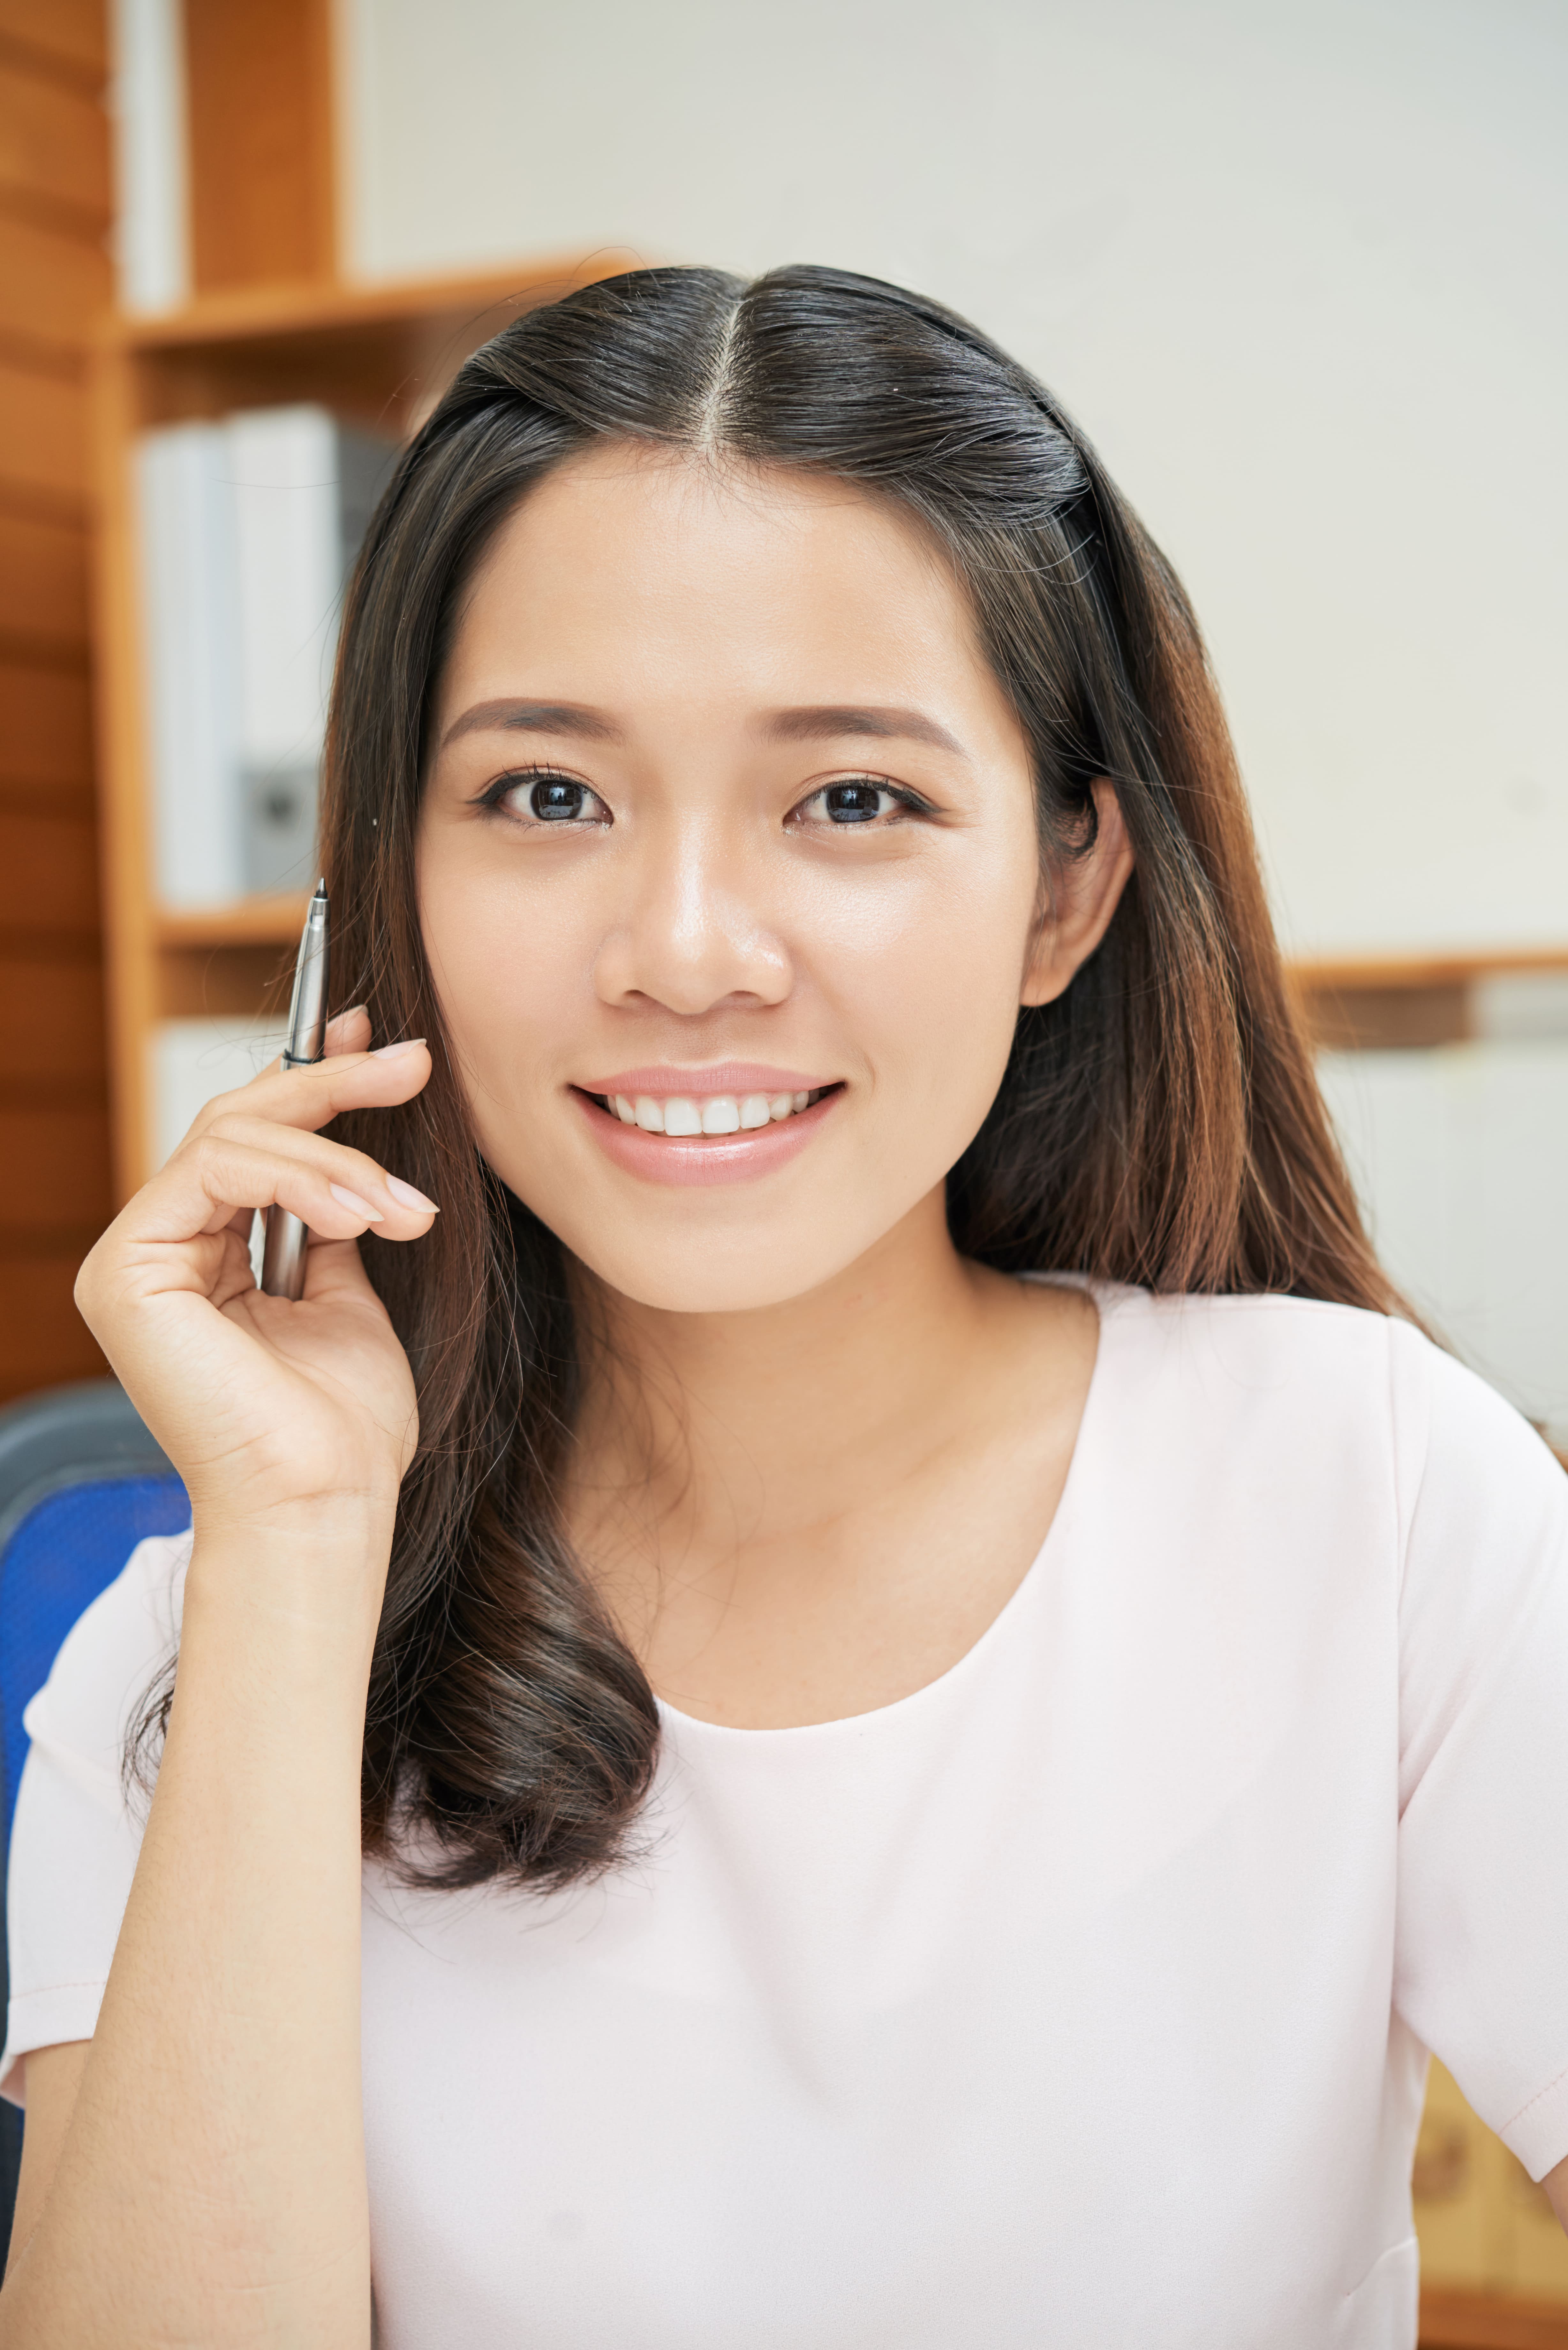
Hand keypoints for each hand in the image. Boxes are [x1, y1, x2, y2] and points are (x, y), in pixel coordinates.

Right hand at [75, 1008, 436, 1549]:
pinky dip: (302, 1178)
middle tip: (415, 1064)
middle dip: (334, 1083)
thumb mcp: (350, 1295)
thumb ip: (335, 1217)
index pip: (255, 1137)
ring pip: (233, 1135)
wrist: (324, 1502)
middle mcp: (163, 1249)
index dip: (319, 1079)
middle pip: (239, 1120)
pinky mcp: (127, 1271)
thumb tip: (356, 1139)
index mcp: (207, 1255)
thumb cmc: (343, 1426)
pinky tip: (363, 1211)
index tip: (392, 1050)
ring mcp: (135, 1257)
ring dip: (338, 1155)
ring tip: (406, 1204)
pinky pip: (214, 1170)